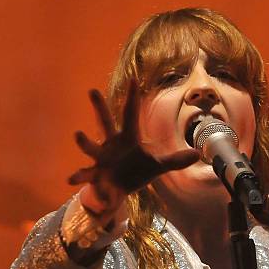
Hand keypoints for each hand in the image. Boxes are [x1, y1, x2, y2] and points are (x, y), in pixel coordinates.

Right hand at [68, 81, 199, 219]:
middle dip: (100, 108)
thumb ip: (176, 160)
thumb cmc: (136, 171)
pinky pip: (85, 174)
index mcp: (128, 138)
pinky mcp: (95, 174)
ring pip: (91, 146)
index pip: (131, 114)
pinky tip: (70, 179)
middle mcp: (112, 144)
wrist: (118, 189)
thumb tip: (198, 154)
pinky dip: (79, 176)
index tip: (134, 79)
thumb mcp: (157, 166)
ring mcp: (101, 158)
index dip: (132, 98)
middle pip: (105, 122)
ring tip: (78, 134)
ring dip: (84, 141)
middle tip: (92, 90)